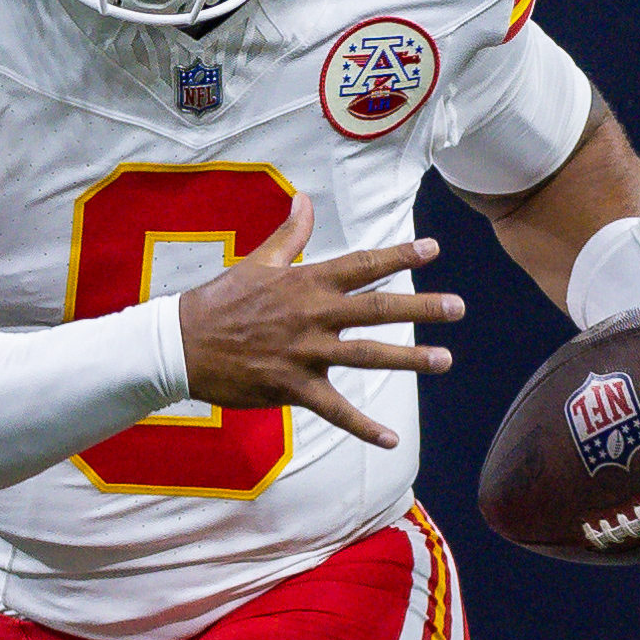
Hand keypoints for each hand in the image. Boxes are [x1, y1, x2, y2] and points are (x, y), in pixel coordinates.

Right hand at [172, 198, 454, 450]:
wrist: (181, 344)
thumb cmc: (220, 300)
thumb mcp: (258, 261)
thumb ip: (292, 234)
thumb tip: (305, 199)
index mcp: (306, 281)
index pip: (362, 265)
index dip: (399, 256)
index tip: (434, 250)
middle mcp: (313, 315)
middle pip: (378, 309)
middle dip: (421, 307)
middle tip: (458, 306)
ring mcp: (305, 353)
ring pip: (367, 354)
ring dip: (409, 359)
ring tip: (444, 360)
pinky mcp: (293, 387)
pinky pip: (335, 410)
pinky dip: (364, 427)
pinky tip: (392, 440)